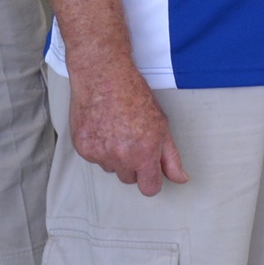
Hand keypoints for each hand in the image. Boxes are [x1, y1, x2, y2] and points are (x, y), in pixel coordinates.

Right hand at [68, 63, 188, 195]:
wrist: (103, 76)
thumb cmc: (133, 94)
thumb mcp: (162, 124)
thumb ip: (171, 157)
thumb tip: (180, 178)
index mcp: (144, 153)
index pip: (149, 189)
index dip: (152, 180)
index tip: (150, 170)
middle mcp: (121, 157)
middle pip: (129, 179)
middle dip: (133, 164)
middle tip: (133, 139)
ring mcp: (99, 154)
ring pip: (111, 168)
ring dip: (115, 156)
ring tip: (117, 129)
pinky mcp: (83, 148)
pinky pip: (94, 158)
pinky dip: (98, 147)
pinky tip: (103, 127)